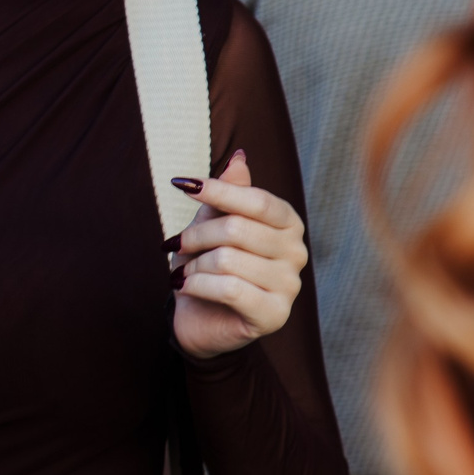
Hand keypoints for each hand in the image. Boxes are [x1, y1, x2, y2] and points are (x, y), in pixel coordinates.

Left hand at [169, 149, 307, 359]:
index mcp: (288, 224)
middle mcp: (297, 252)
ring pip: (228, 260)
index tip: (181, 184)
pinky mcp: (275, 315)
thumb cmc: (209, 264)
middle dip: (196, 236)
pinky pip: (229, 289)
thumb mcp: (214, 222)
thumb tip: (239, 157)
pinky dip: (197, 285)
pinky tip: (185, 286)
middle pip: (237, 229)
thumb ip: (230, 192)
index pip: (256, 200)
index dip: (218, 190)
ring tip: (185, 271)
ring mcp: (290, 286)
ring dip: (193, 265)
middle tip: (176, 244)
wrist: (200, 317)